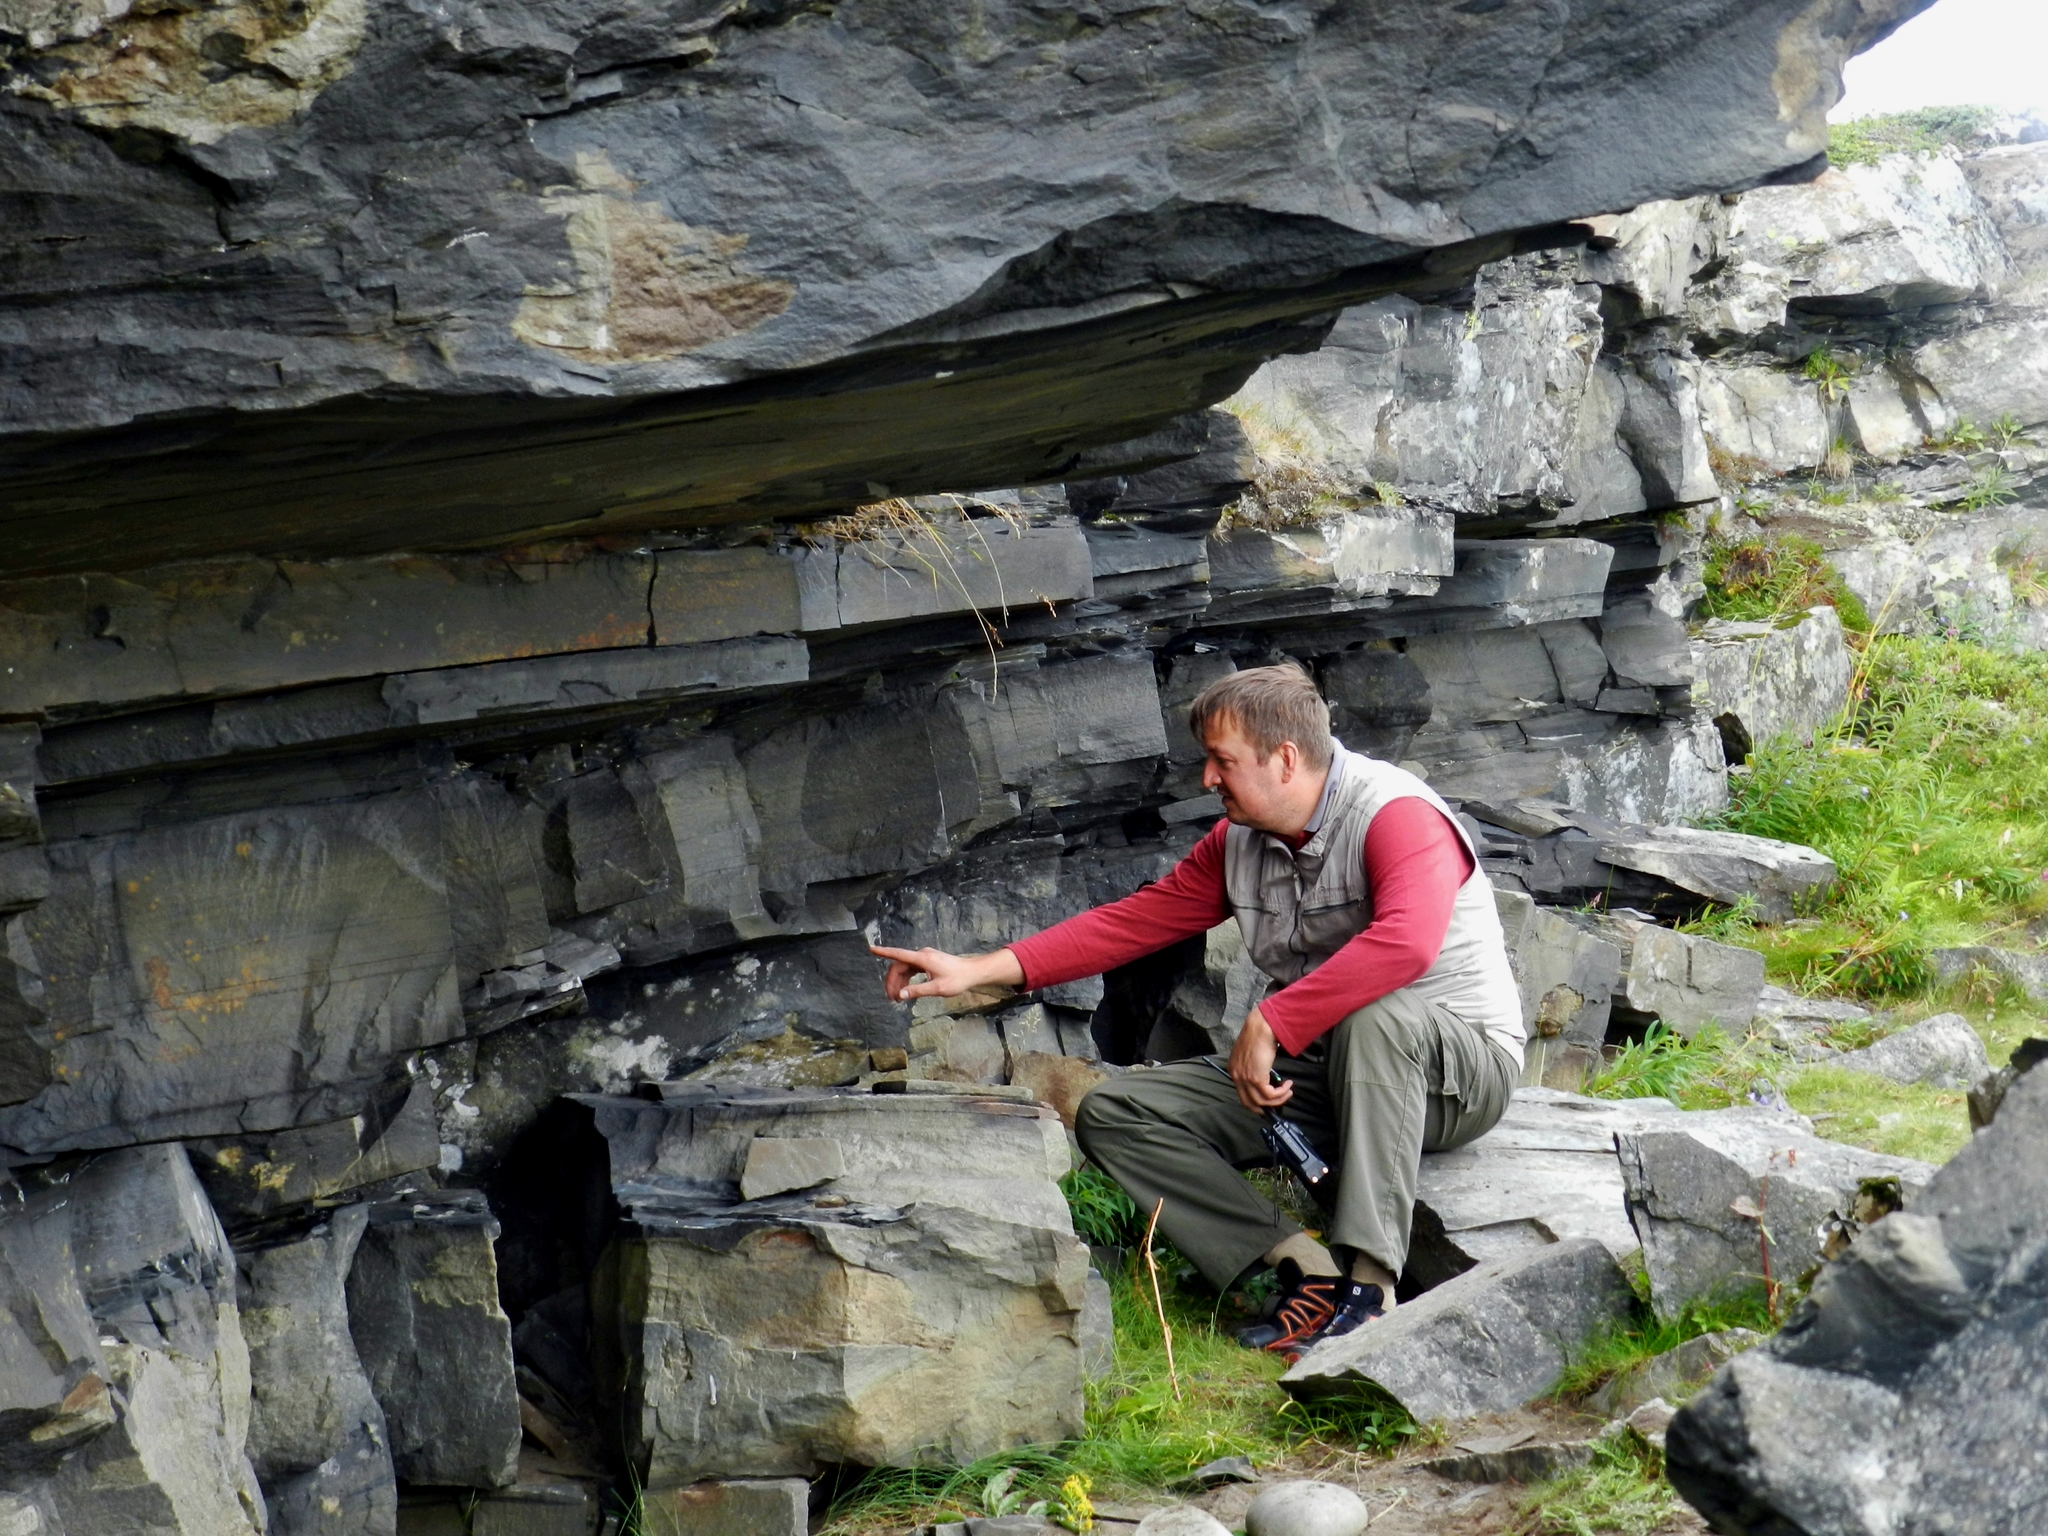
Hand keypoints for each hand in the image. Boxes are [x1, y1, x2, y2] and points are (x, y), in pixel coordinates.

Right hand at [869, 944, 1023, 1002]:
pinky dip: (907, 979)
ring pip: (905, 968)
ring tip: (897, 998)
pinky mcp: (928, 962)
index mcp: (922, 958)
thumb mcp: (937, 988)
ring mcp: (925, 958)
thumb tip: (901, 995)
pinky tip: (906, 991)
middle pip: (900, 966)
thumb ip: (918, 991)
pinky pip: (912, 969)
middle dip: (892, 981)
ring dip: (899, 982)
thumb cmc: (957, 979)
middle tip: (890, 997)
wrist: (972, 972)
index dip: (884, 952)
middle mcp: (922, 955)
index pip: (899, 954)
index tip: (871, 949)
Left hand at [1227, 1007, 1291, 1113]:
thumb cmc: (1259, 1034)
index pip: (1242, 1093)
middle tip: (1279, 1102)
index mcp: (1234, 1069)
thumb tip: (1265, 1077)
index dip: (1256, 1100)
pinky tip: (1288, 1085)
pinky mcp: (1256, 1078)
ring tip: (1288, 1091)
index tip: (1269, 1099)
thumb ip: (1254, 1066)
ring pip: (1261, 1102)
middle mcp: (1236, 1075)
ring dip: (1278, 1100)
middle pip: (1249, 1103)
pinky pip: (1270, 1095)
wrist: (1261, 1026)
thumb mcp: (1252, 1053)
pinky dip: (1281, 1093)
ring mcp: (1245, 1078)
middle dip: (1265, 1106)